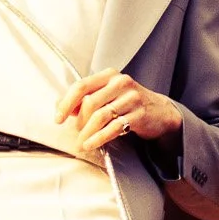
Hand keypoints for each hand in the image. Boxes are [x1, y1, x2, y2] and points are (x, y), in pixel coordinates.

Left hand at [55, 70, 182, 155]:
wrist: (161, 111)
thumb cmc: (129, 103)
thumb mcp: (107, 95)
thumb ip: (85, 99)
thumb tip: (60, 106)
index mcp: (109, 75)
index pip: (81, 86)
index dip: (66, 103)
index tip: (58, 118)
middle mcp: (120, 82)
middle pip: (90, 102)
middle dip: (79, 122)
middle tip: (76, 134)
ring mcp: (131, 98)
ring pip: (101, 116)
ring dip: (87, 133)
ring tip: (81, 144)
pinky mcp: (139, 114)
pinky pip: (114, 127)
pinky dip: (100, 137)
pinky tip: (92, 144)